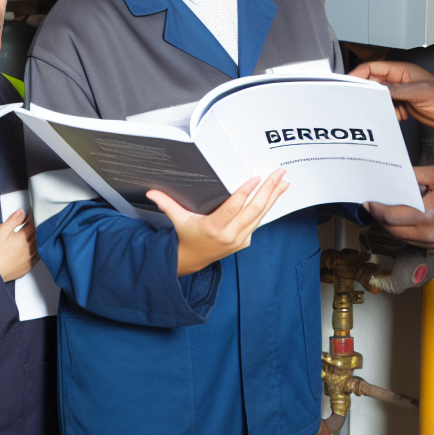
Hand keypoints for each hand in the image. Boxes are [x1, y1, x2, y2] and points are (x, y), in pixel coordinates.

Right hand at [0, 209, 38, 281]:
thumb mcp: (0, 231)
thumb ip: (13, 220)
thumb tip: (22, 212)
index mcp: (23, 238)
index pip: (32, 224)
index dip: (30, 219)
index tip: (27, 217)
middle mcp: (30, 248)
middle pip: (37, 234)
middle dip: (34, 228)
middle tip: (29, 225)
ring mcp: (30, 258)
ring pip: (39, 244)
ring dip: (37, 238)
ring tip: (30, 236)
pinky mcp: (29, 266)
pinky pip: (38, 255)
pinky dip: (37, 250)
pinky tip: (32, 248)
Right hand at [147, 169, 289, 276]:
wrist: (192, 261)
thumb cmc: (186, 236)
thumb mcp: (177, 219)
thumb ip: (166, 203)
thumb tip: (150, 191)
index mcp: (214, 227)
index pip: (234, 207)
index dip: (245, 192)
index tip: (256, 178)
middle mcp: (230, 234)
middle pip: (253, 209)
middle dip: (268, 190)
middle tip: (278, 173)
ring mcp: (240, 239)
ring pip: (260, 215)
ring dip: (273, 196)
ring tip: (283, 180)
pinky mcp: (245, 241)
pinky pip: (259, 221)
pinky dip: (269, 207)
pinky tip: (276, 194)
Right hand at [349, 60, 433, 134]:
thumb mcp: (419, 93)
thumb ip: (396, 90)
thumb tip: (376, 88)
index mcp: (402, 70)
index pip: (373, 68)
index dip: (359, 74)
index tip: (348, 83)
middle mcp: (399, 80)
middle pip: (373, 82)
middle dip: (368, 92)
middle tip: (360, 101)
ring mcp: (401, 92)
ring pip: (379, 96)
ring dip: (380, 105)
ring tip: (386, 111)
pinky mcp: (403, 104)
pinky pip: (387, 107)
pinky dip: (389, 113)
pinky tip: (398, 117)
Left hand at [363, 164, 433, 249]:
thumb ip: (415, 176)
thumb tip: (396, 177)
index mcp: (426, 215)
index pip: (389, 215)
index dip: (374, 208)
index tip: (366, 200)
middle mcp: (428, 234)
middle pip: (391, 229)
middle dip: (378, 217)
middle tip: (372, 203)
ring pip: (401, 238)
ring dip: (390, 225)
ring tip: (386, 209)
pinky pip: (414, 241)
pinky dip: (404, 231)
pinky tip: (405, 218)